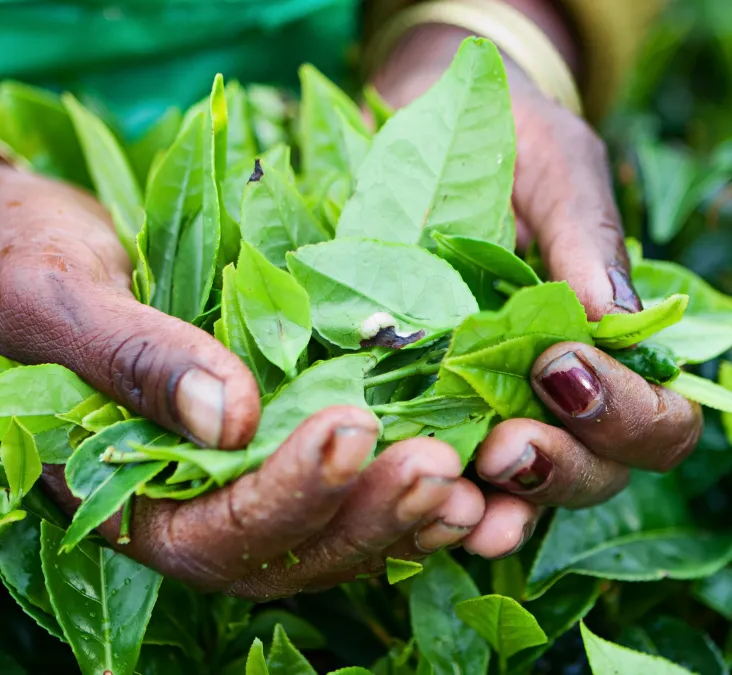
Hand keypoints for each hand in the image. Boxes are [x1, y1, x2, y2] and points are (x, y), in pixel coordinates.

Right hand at [0, 148, 495, 597]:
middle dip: (361, 516)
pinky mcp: (257, 434)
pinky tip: (451, 458)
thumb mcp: (52, 297)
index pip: (207, 530)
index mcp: (114, 491)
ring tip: (465, 475)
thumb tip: (227, 418)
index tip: (349, 430)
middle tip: (439, 468)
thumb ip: (129, 360)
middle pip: (281, 550)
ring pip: (318, 531)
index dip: (283, 494)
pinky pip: (330, 483)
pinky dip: (387, 481)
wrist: (6, 240)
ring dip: (393, 514)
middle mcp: (176, 501)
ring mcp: (222, 474)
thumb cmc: (8, 262)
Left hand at [371, 17, 702, 550]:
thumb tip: (612, 320)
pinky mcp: (420, 402)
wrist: (428, 127)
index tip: (563, 369)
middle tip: (507, 445)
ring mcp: (487, 404)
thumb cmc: (512, 142)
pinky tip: (420, 494)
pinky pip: (440, 468)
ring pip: (518, 490)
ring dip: (497, 501)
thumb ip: (587, 241)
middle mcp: (554, 392)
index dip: (626, 417)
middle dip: (557, 468)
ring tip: (461, 486)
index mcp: (609, 344)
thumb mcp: (558, 174)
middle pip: (592, 473)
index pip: (655, 420)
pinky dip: (437, 493)